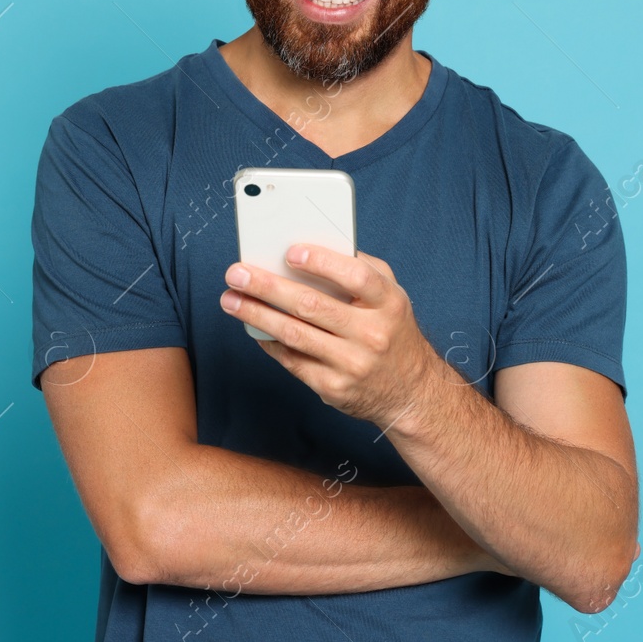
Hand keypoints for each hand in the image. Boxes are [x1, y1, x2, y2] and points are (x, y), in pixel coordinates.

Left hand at [219, 244, 441, 430]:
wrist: (411, 392)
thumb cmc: (393, 331)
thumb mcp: (392, 296)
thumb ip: (361, 270)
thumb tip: (313, 248)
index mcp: (389, 304)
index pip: (356, 277)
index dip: (322, 262)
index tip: (289, 252)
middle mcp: (373, 335)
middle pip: (312, 306)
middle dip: (268, 287)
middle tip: (237, 273)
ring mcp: (352, 364)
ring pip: (294, 335)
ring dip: (256, 315)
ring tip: (231, 299)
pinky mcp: (334, 388)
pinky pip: (292, 360)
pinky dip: (268, 341)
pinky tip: (252, 327)